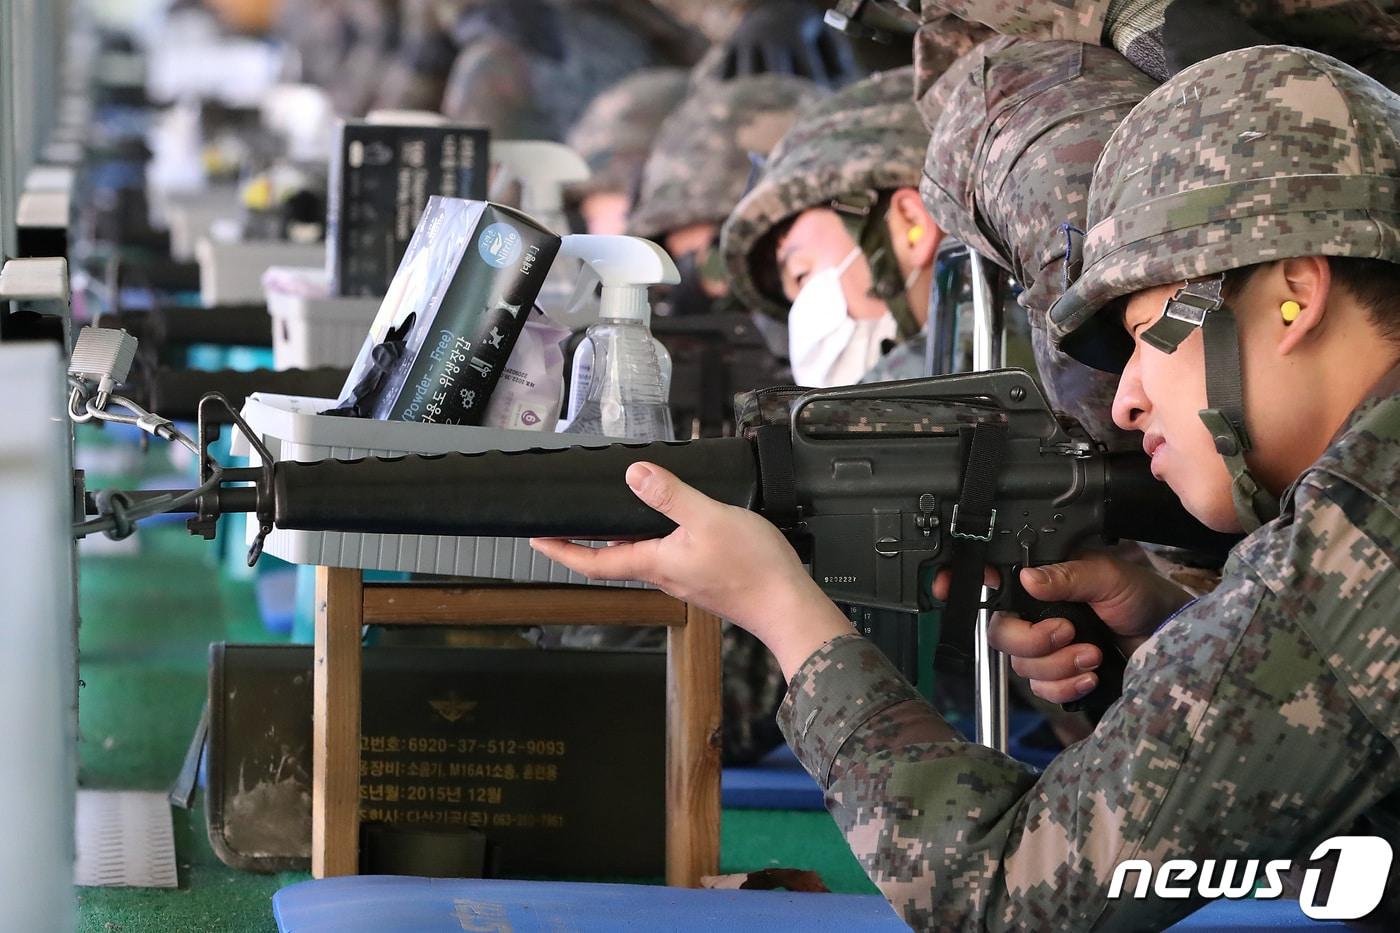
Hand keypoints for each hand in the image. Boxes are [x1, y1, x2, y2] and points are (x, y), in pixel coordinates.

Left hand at [529, 462, 851, 677]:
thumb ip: (671, 496)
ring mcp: (683, 578)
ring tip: (608, 515)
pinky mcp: (704, 577)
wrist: (788, 605)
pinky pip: (667, 557)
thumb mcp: (709, 518)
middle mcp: (663, 575)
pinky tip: (665, 525)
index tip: (536, 539)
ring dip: (618, 540)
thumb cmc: (753, 569)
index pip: (593, 560)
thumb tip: (634, 475)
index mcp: (655, 562)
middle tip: (563, 524)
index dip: (560, 550)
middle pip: (613, 559)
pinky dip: (652, 540)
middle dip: (585, 542)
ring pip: (640, 557)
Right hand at [985, 555, 1191, 703]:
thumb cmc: (1141, 596)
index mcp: (1041, 584)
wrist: (1169, 637)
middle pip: (1003, 635)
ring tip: (1094, 655)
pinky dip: (1065, 687)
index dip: (982, 595)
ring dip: (1058, 666)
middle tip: (1070, 633)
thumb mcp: (1106, 577)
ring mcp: (1047, 649)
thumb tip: (1027, 578)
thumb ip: (1066, 576)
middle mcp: (1036, 615)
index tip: (986, 601)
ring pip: (1024, 667)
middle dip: (1035, 642)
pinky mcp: (1061, 676)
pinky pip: (1043, 690)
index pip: (997, 590)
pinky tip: (1090, 677)